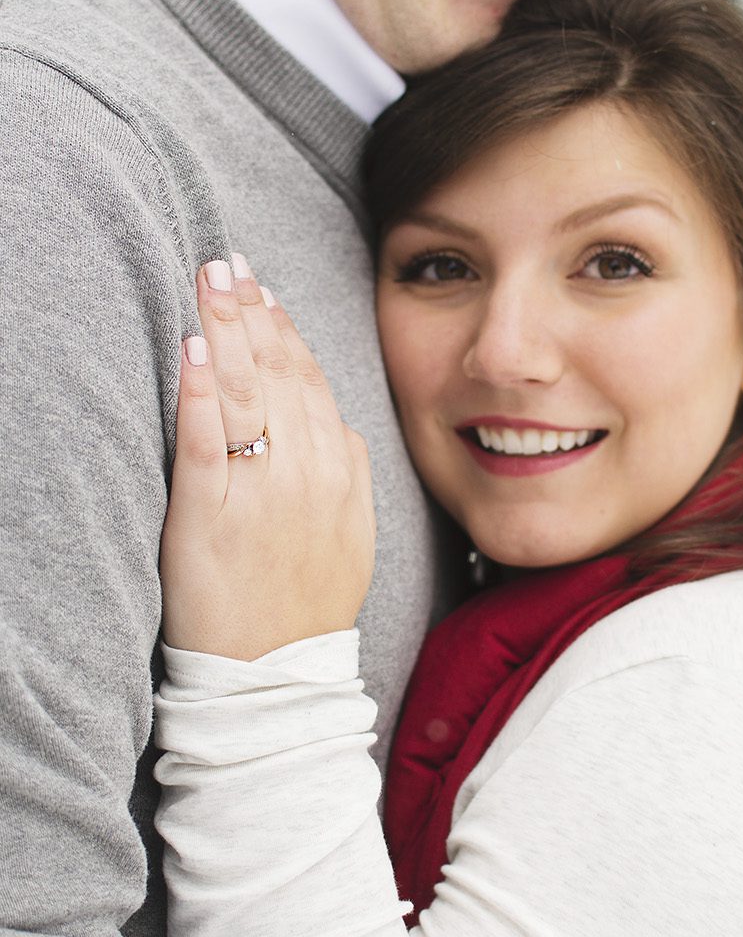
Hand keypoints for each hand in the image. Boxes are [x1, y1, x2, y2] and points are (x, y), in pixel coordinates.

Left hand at [160, 256, 375, 659]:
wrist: (277, 674)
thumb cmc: (309, 604)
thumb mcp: (355, 536)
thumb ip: (353, 475)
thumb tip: (345, 428)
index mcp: (342, 473)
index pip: (314, 383)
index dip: (286, 330)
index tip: (265, 290)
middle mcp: (308, 473)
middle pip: (281, 375)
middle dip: (252, 312)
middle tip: (229, 262)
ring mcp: (261, 493)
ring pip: (248, 394)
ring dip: (227, 329)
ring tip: (210, 281)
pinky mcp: (212, 516)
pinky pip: (207, 441)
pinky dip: (201, 391)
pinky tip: (194, 348)